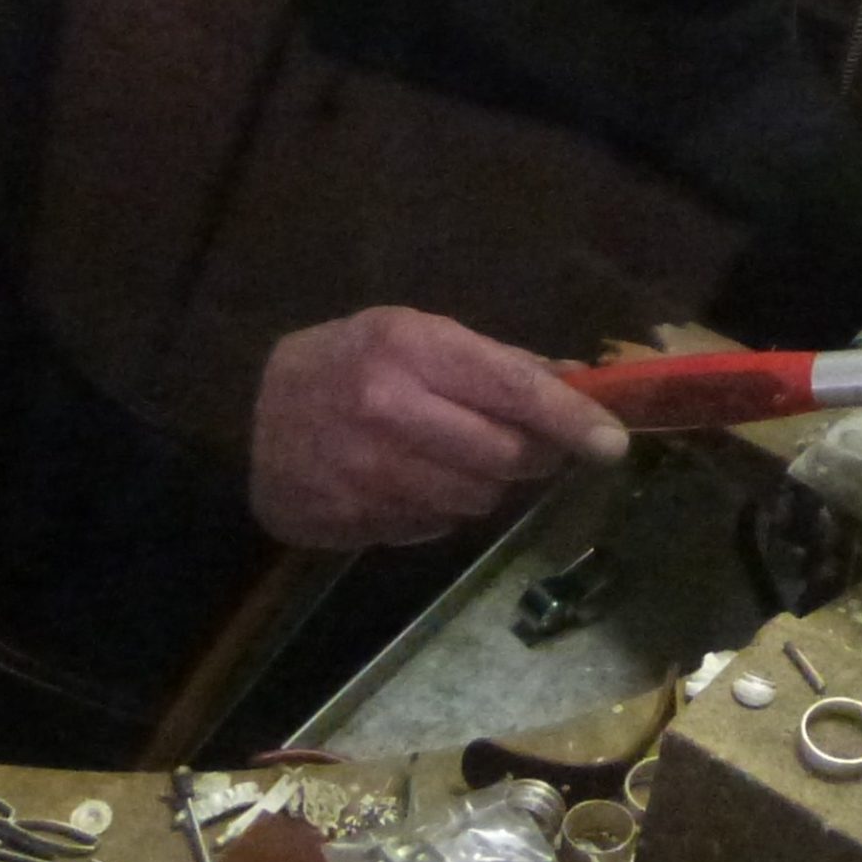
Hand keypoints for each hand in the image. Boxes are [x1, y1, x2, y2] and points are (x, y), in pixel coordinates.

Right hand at [249, 307, 629, 548]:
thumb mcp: (420, 334)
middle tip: (540, 448)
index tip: (614, 443)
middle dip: (535, 456)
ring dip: (489, 485)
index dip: (572, 419)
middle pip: (505, 457)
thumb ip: (501, 362)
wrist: (247, 412)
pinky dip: (443, 509)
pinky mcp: (346, 520)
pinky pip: (432, 527)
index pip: (514, 390)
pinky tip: (419, 482)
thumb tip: (582, 380)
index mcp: (410, 349)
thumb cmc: (352, 360)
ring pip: (475, 500)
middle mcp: (385, 410)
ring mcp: (361, 472)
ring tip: (464, 458)